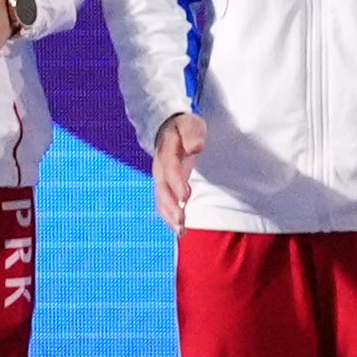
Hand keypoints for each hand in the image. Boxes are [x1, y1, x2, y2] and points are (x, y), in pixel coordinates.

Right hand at [150, 111, 205, 231]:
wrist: (168, 128)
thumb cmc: (183, 127)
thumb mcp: (190, 125)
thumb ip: (193, 135)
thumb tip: (197, 147)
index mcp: (166, 152)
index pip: (170, 169)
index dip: (176, 183)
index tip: (185, 196)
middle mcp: (160, 168)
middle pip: (162, 189)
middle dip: (170, 207)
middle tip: (181, 222)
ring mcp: (160, 178)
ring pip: (161, 200)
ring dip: (169, 216)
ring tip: (180, 231)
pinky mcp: (165, 186)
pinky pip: (164, 203)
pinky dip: (170, 217)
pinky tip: (180, 230)